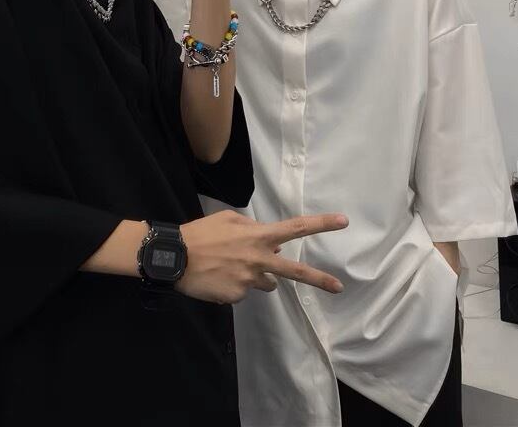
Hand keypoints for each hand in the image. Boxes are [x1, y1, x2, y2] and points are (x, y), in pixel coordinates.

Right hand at [177, 209, 347, 304]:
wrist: (174, 257)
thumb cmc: (200, 233)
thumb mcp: (226, 219)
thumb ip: (251, 227)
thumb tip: (273, 245)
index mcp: (258, 236)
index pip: (295, 228)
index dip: (320, 224)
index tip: (343, 221)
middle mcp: (259, 259)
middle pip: (295, 271)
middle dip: (319, 279)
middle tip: (339, 287)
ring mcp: (249, 281)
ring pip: (263, 282)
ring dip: (255, 276)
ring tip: (228, 266)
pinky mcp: (236, 297)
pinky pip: (241, 291)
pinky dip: (232, 284)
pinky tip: (216, 276)